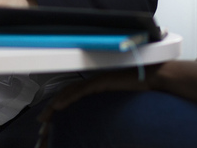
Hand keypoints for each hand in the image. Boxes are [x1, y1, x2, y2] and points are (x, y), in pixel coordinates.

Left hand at [36, 66, 159, 147]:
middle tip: (43, 120)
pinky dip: (68, 98)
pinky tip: (59, 107)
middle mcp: (95, 79)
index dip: (61, 103)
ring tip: (46, 117)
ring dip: (56, 104)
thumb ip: (108, 103)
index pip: (74, 92)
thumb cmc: (142, 86)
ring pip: (70, 91)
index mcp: (99, 82)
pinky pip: (80, 91)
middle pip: (68, 92)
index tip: (51, 116)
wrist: (154, 76)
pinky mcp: (101, 81)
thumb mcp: (121, 98)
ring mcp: (97, 78)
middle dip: (53, 106)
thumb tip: (104, 116)